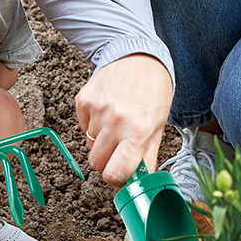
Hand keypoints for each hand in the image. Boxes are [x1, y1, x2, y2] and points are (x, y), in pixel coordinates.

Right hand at [76, 54, 172, 184]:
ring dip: (101, 140)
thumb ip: (147, 157)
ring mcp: (96, 110)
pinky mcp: (83, 101)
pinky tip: (107, 110)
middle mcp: (115, 122)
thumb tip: (138, 183)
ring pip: (89, 145)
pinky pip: (82, 126)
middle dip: (107, 160)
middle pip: (96, 163)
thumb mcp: (158, 126)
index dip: (116, 178)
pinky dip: (92, 124)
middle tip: (119, 147)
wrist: (138, 57)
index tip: (120, 173)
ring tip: (116, 122)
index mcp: (138, 132)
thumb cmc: (153, 91)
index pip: (114, 174)